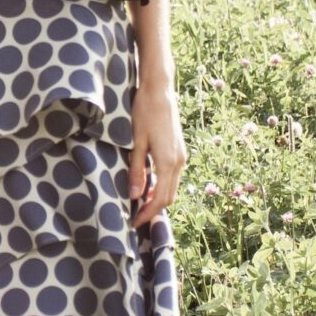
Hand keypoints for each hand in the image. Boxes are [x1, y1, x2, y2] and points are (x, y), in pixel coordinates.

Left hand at [128, 77, 183, 227]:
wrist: (160, 91)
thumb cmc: (144, 113)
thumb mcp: (136, 142)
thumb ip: (137, 169)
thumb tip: (135, 196)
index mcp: (168, 162)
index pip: (160, 198)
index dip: (148, 214)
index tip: (134, 223)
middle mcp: (179, 162)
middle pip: (169, 197)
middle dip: (154, 210)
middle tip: (135, 218)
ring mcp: (181, 156)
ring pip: (172, 187)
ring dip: (158, 199)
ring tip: (140, 206)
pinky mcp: (179, 150)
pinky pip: (172, 177)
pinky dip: (162, 187)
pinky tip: (148, 187)